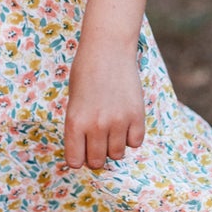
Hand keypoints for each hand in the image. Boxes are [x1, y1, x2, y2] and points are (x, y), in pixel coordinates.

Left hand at [63, 36, 145, 171]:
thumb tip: (87, 154)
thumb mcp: (74, 102)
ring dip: (114, 145)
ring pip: (118, 154)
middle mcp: (96, 125)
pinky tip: (125, 121)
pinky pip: (135, 142)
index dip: (78, 158)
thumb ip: (79, 128)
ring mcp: (118, 122)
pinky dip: (131, 136)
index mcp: (75, 122)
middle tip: (97, 141)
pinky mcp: (137, 116)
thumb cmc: (86, 74)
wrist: (108, 49)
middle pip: (98, 162)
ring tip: (111, 127)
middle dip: (96, 155)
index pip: (75, 162)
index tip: (81, 151)